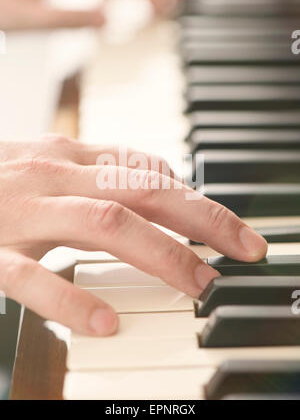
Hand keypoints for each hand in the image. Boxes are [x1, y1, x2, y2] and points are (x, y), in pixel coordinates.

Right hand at [0, 135, 266, 335]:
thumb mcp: (49, 160)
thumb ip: (102, 167)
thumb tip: (161, 177)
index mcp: (68, 153)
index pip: (147, 169)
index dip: (195, 197)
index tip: (229, 229)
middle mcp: (52, 173)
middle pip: (143, 189)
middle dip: (203, 217)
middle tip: (245, 249)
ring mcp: (21, 210)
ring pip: (104, 223)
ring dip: (161, 253)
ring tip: (199, 284)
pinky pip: (32, 276)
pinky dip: (72, 299)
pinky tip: (107, 324)